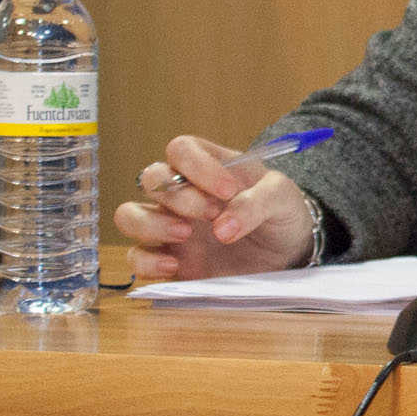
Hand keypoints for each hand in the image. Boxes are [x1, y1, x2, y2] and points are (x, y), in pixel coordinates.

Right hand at [113, 136, 316, 281]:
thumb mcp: (282, 198)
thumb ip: (256, 204)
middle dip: (180, 196)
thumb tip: (222, 229)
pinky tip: (175, 266)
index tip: (228, 190)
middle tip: (213, 213)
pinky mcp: (168, 259)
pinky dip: (147, 261)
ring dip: (151, 224)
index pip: (180, 149)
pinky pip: (135, 257)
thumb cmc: (280, 214)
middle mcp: (181, 193)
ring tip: (186, 234)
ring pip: (129, 215)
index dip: (196, 165)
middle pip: (150, 178)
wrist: (288, 253)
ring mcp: (170, 226)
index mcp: (208, 166)